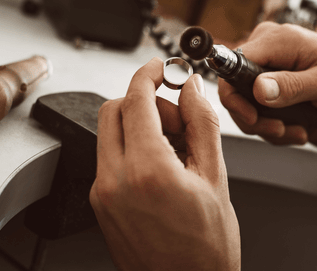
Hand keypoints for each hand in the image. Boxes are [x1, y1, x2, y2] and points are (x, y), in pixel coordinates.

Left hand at [90, 58, 239, 270]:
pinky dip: (132, 147)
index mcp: (147, 170)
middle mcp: (114, 181)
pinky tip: (162, 165)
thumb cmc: (206, 247)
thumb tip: (193, 90)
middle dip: (144, 101)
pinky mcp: (101, 204)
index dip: (149, 74)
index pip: (136, 100)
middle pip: (114, 110)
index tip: (161, 68)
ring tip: (175, 147)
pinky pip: (110, 158)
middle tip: (177, 116)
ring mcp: (103, 194)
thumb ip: (202, 124)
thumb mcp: (215, 177)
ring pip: (110, 133)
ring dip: (139, 125)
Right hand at [218, 22, 316, 145]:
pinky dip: (272, 120)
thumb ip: (294, 86)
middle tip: (282, 131)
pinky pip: (257, 101)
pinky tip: (294, 125)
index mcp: (278, 39)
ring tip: (296, 131)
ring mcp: (268, 59)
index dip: (235, 98)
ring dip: (267, 124)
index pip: (233, 67)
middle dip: (256, 118)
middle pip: (236, 88)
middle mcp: (268, 45)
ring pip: (245, 100)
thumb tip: (259, 89)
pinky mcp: (270, 73)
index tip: (254, 120)